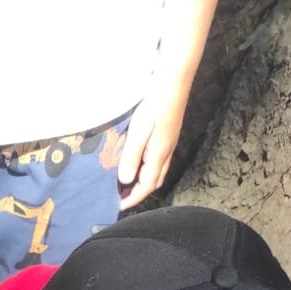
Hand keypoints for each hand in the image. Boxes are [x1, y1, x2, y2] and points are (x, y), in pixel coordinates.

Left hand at [118, 77, 190, 209]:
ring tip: (125, 185)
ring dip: (142, 183)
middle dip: (137, 194)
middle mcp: (166, 154)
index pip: (146, 187)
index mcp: (159, 156)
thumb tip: (126, 181)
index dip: (132, 199)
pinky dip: (146, 170)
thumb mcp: (138, 132)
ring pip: (156, 173)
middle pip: (153, 183)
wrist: (174, 82)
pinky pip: (157, 162)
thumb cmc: (154, 106)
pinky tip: (135, 165)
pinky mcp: (167, 137)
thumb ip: (132, 158)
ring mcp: (169, 146)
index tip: (117, 207)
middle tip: (119, 198)